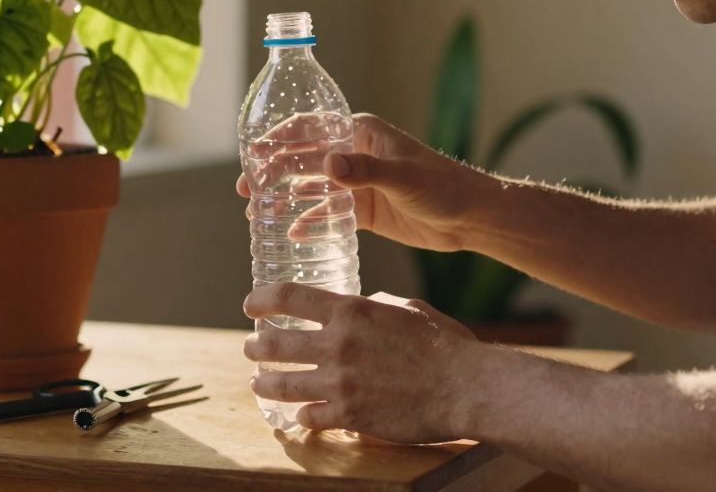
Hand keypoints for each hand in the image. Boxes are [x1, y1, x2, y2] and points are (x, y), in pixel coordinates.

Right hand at [238, 113, 488, 251]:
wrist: (470, 217)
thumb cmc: (442, 185)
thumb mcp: (403, 176)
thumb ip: (366, 171)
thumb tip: (329, 166)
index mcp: (361, 133)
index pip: (311, 129)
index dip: (279, 139)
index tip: (254, 153)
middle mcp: (355, 154)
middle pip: (304, 158)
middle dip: (273, 171)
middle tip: (247, 187)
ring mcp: (358, 183)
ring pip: (311, 188)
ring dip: (285, 197)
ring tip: (257, 210)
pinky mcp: (364, 211)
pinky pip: (328, 215)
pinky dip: (309, 222)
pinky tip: (292, 234)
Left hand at [243, 283, 478, 443]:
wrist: (465, 387)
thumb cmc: (443, 344)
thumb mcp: (406, 309)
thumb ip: (374, 305)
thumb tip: (359, 303)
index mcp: (350, 311)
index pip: (288, 296)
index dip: (261, 299)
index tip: (250, 304)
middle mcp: (337, 345)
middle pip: (274, 344)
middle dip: (255, 347)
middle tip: (250, 348)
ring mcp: (340, 383)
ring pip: (281, 385)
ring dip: (264, 383)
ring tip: (258, 383)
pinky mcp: (350, 416)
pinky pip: (309, 417)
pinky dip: (301, 416)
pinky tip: (301, 415)